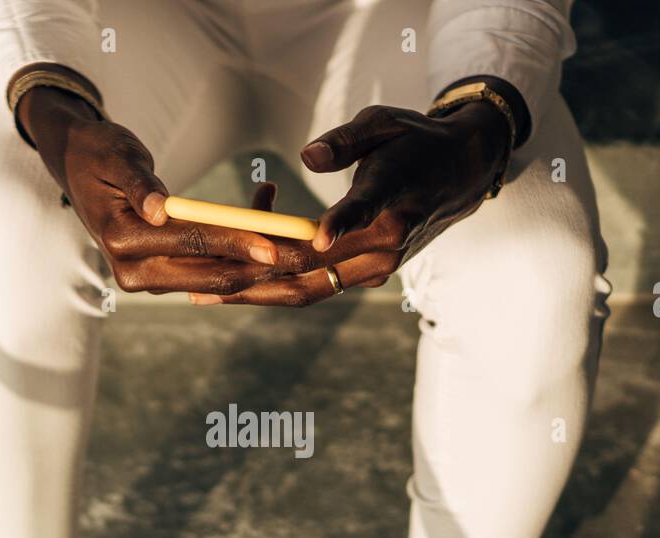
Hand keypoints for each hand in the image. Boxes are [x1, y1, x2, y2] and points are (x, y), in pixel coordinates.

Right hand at [18, 85, 291, 295]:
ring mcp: (150, 279)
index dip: (234, 244)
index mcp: (120, 241)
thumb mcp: (118, 157)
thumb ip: (140, 185)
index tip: (274, 243)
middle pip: (210, 277)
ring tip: (299, 241)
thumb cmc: (100, 153)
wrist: (79, 166)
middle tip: (303, 254)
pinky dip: (240, 253)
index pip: (189, 245)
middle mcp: (133, 272)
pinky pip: (210, 271)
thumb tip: (159, 210)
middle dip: (259, 266)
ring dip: (258, 264)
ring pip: (216, 280)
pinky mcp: (164, 275)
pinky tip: (270, 223)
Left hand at [195, 101, 510, 306]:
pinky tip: (230, 278)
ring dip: (253, 291)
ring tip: (200, 292)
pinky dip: (271, 283)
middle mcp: (385, 247)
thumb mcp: (384, 123)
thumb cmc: (415, 142)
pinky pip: (312, 285)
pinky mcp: (363, 277)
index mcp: (393, 202)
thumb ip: (346, 140)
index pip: (361, 217)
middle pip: (315, 270)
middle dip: (254, 275)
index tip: (312, 238)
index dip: (336, 227)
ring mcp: (375, 270)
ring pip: (307, 290)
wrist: (459, 174)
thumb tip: (308, 157)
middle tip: (203, 279)